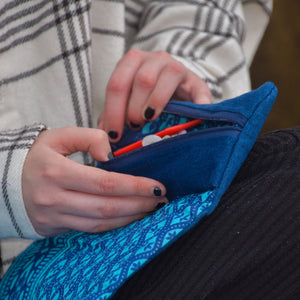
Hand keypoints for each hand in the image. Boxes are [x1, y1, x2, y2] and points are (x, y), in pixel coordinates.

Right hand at [22, 127, 166, 236]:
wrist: (5, 180)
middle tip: (160, 199)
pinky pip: (89, 229)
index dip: (134, 186)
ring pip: (100, 223)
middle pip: (106, 207)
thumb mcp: (58, 136)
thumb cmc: (36, 156)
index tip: (156, 186)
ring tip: (149, 209)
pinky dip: (113, 224)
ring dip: (129, 217)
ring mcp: (53, 217)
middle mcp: (54, 198)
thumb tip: (111, 154)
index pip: (105, 183)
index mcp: (56, 172)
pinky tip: (128, 216)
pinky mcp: (54, 228)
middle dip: (138, 204)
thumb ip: (88, 137)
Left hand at [99, 49, 210, 140]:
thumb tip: (103, 133)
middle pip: (141, 80)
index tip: (114, 135)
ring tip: (151, 119)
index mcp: (132, 62)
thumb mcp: (127, 101)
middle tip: (134, 126)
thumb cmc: (146, 97)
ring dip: (156, 102)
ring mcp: (176, 67)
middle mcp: (154, 59)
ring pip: (167, 76)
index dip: (114, 111)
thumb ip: (114, 114)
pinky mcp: (196, 81)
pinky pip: (198, 90)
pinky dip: (197, 104)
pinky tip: (192, 120)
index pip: (117, 84)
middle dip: (134, 108)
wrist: (175, 87)